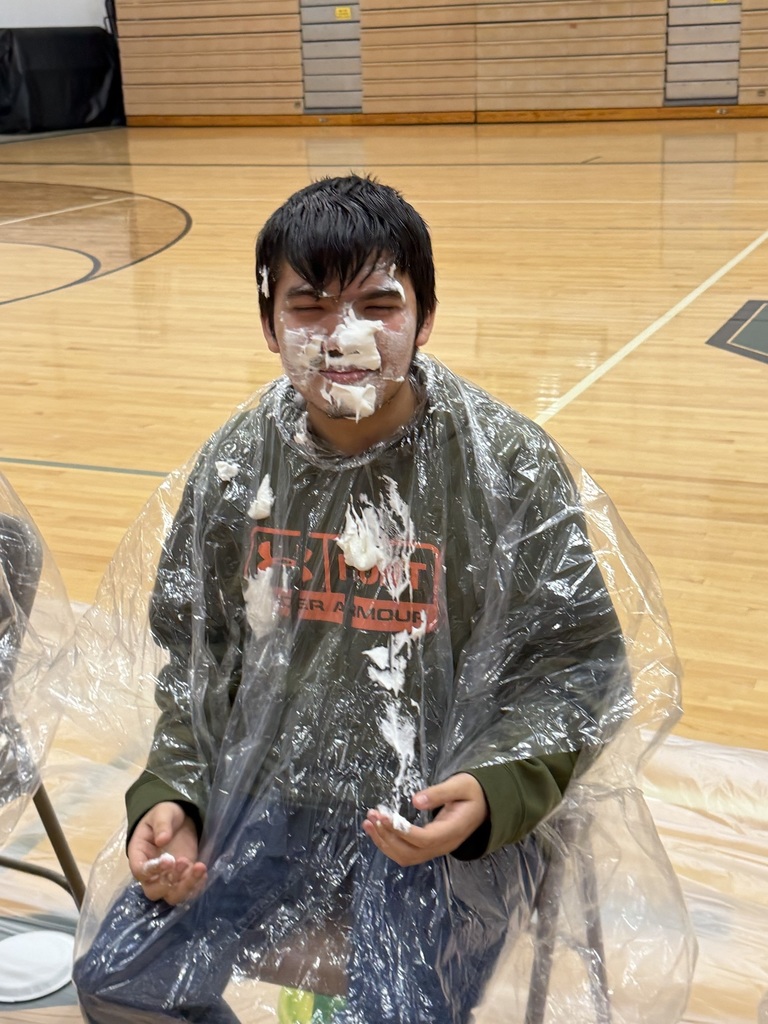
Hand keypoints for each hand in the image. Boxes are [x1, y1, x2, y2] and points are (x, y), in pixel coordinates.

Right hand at [127, 801, 207, 904]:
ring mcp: (168, 878)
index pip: (140, 872)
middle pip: (154, 891)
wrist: (179, 819)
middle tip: (184, 861)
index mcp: (139, 856)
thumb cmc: (164, 815)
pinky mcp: (183, 878)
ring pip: (172, 896)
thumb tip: (162, 839)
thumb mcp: (162, 813)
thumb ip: (161, 825)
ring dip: (185, 887)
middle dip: (169, 882)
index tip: (168, 860)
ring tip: (199, 868)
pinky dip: (196, 887)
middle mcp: (151, 873)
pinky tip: (203, 873)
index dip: (152, 870)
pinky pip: (187, 892)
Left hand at [362, 773, 487, 866]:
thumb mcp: (460, 785)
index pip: (424, 839)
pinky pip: (407, 852)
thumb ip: (439, 793)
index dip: (401, 831)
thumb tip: (415, 800)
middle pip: (411, 853)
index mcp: (453, 831)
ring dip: (385, 842)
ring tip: (369, 822)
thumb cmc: (473, 791)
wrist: (485, 804)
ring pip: (406, 856)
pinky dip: (389, 843)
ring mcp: (437, 848)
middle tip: (372, 815)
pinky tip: (377, 829)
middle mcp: (443, 845)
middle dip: (387, 837)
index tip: (384, 816)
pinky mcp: (430, 846)